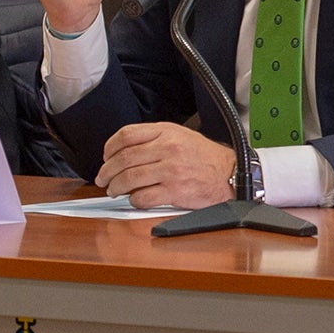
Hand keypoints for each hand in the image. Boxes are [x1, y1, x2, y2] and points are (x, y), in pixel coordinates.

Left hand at [97, 121, 240, 208]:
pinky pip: (143, 197)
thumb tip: (124, 150)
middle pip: (124, 159)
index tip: (106, 156)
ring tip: (114, 191)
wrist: (230, 173)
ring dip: (116, 187)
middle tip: (103, 178)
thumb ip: (154, 138)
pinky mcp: (175, 191)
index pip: (126, 135)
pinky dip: (134, 200)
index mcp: (166, 132)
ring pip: (130, 179)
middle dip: (107, 171)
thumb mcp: (181, 135)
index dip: (110, 147)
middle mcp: (167, 149)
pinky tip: (135, 199)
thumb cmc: (206, 156)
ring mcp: (171, 170)